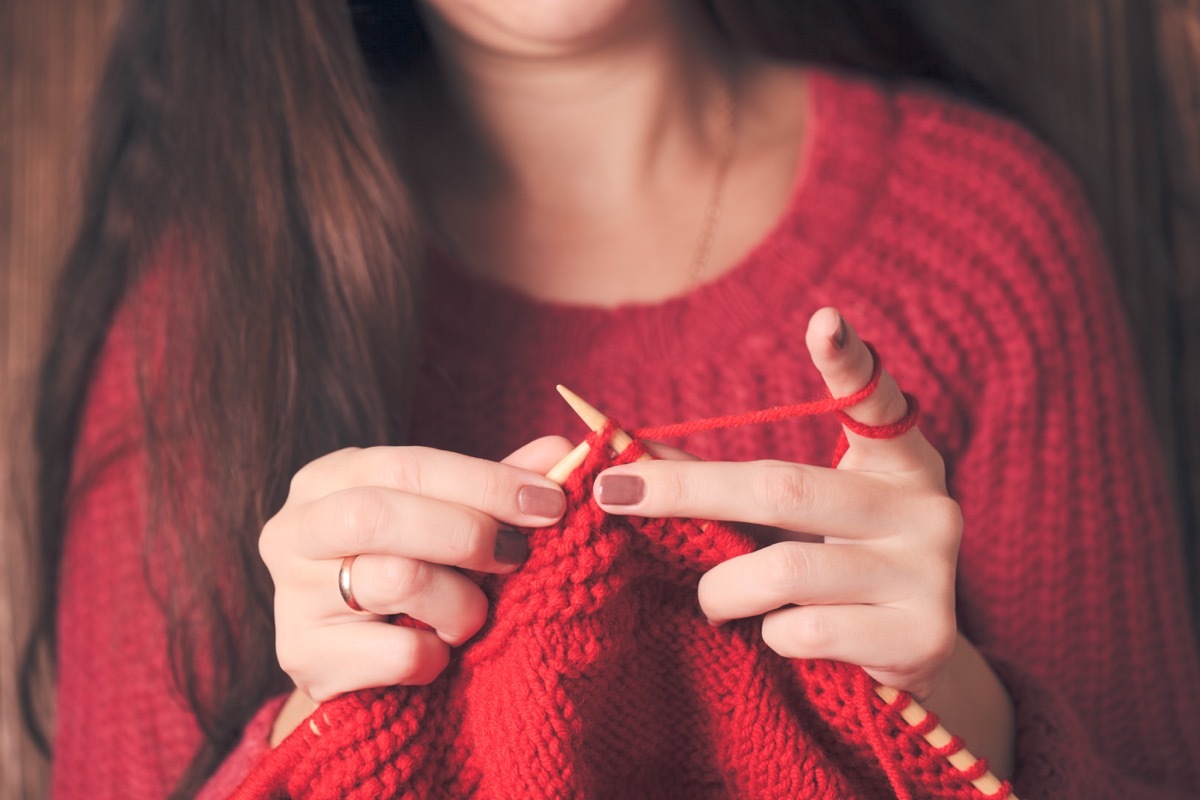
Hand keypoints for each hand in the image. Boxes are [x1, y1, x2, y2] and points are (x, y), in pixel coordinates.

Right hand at [258, 438, 569, 705]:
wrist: (358, 661)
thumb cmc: (412, 567)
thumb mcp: (450, 516)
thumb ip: (499, 485)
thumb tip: (562, 451)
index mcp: (328, 478)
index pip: (408, 463)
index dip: (484, 481)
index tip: (549, 501)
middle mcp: (294, 530)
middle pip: (381, 515)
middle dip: (468, 533)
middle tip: (517, 554)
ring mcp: (291, 598)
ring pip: (396, 581)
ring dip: (461, 604)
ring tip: (471, 614)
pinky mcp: (305, 659)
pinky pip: (399, 653)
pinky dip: (438, 656)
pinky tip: (437, 651)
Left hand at [591, 307, 961, 699]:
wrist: (905, 658)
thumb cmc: (829, 566)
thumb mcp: (788, 518)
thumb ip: (724, 484)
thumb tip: (629, 454)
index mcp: (898, 460)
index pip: (876, 400)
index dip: (849, 361)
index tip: (823, 319)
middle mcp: (927, 505)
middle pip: (786, 487)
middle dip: (687, 492)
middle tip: (614, 492)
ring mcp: (932, 572)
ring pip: (786, 569)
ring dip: (723, 589)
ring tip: (713, 600)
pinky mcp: (923, 637)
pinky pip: (806, 631)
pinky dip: (770, 635)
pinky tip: (779, 635)